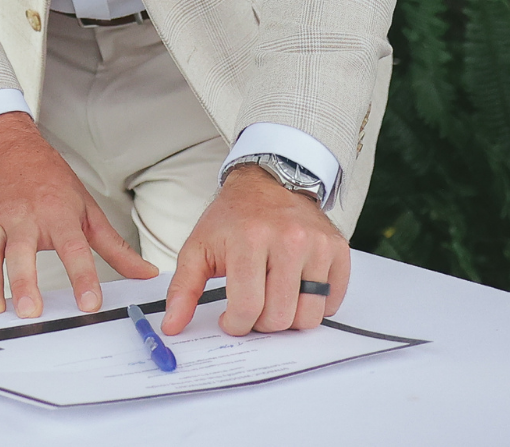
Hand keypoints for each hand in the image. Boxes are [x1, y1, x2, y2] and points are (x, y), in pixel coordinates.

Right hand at [0, 112, 155, 316]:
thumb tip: (145, 274)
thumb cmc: (48, 179)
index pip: (73, 246)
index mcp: (56, 211)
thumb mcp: (85, 208)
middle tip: (29, 311)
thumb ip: (114, 247)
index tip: (89, 304)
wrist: (4, 145)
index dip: (82, 276)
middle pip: (22, 251)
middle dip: (23, 282)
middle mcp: (22, 215)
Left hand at [161, 163, 348, 335]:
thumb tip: (171, 326)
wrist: (267, 184)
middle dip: (261, 324)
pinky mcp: (337, 250)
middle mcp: (288, 240)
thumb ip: (183, 289)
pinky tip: (296, 290)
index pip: (247, 308)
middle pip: (279, 316)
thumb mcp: (198, 247)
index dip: (236, 324)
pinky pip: (332, 302)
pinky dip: (314, 306)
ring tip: (273, 300)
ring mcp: (317, 245)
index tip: (230, 320)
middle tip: (252, 309)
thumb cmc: (232, 218)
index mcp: (249, 239)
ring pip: (309, 316)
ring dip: (288, 319)